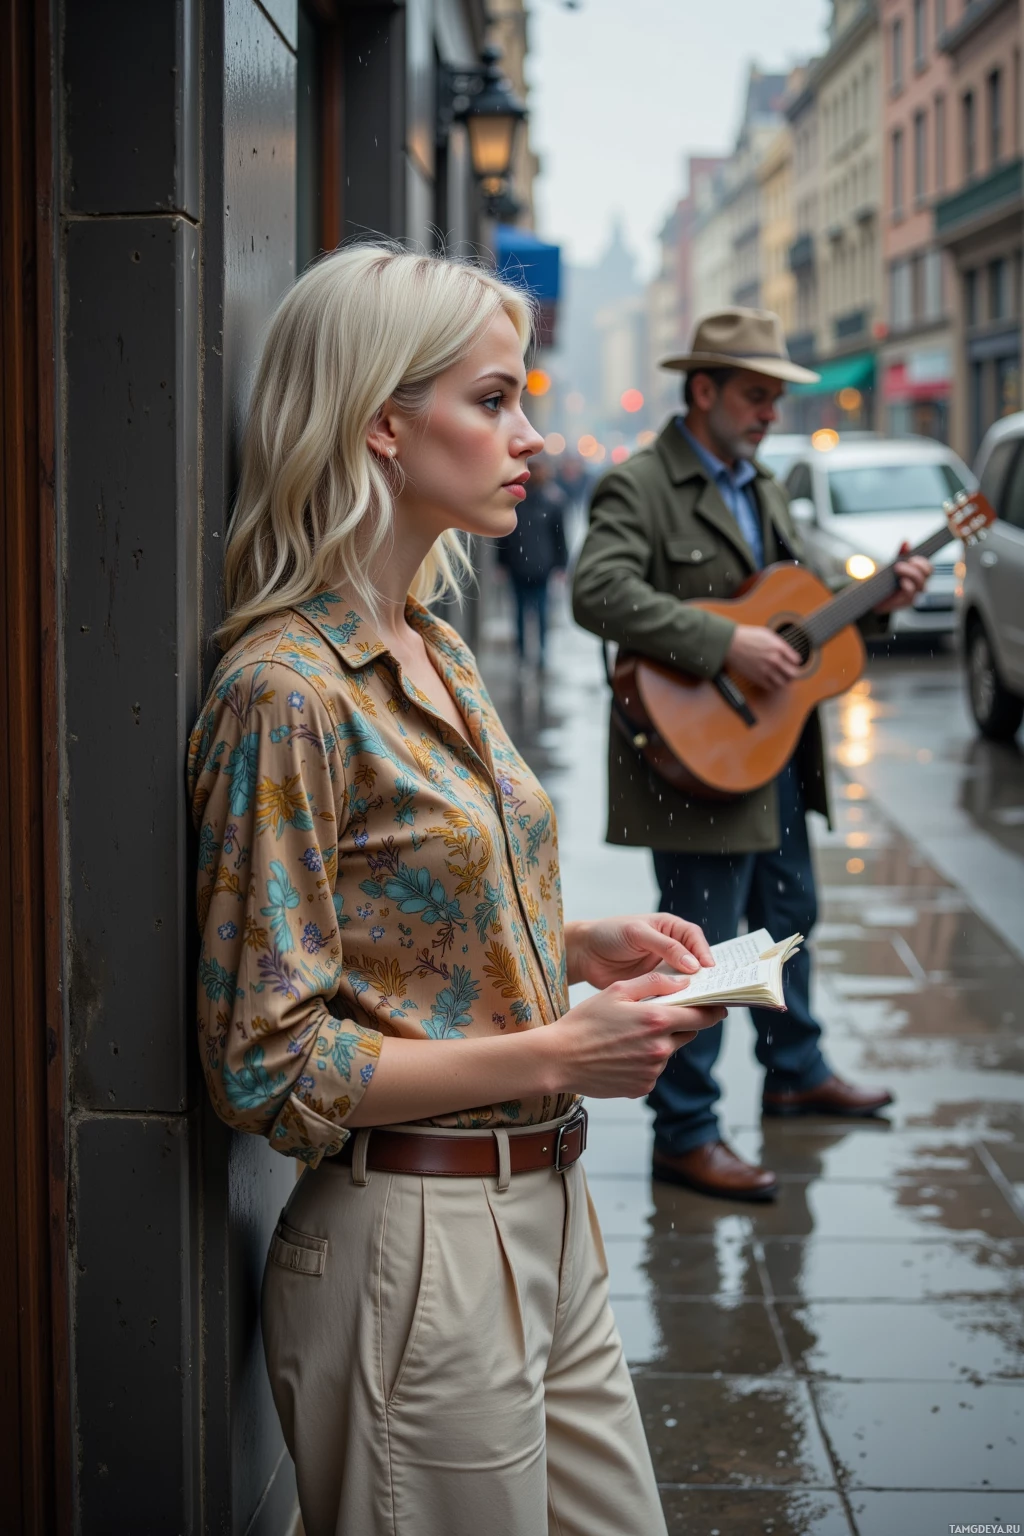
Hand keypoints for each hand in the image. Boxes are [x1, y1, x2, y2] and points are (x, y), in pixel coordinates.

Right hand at [553, 971, 725, 1098]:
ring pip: (668, 1052)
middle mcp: (660, 1049)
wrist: (559, 1059)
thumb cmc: (585, 1022)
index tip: (717, 1006)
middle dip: (680, 1024)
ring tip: (628, 1037)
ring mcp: (652, 1071)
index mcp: (657, 1021)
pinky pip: (653, 1070)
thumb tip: (683, 981)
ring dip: (659, 1043)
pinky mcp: (642, 1087)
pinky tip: (621, 1055)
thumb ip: (653, 983)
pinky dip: (644, 1062)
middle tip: (658, 1017)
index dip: (712, 1010)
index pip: (702, 1017)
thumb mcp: (616, 991)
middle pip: (688, 1034)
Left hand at [566, 914, 713, 988]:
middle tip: (712, 989)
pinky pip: (671, 992)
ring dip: (692, 988)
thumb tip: (693, 965)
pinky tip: (681, 1007)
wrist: (584, 954)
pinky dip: (677, 998)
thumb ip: (665, 947)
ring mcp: (663, 967)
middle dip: (704, 973)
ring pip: (685, 979)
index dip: (703, 952)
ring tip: (701, 1001)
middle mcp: (671, 948)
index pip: (694, 938)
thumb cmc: (609, 934)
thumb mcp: (637, 933)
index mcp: (669, 928)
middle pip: (695, 960)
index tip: (709, 969)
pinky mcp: (654, 985)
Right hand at [726, 625, 801, 689]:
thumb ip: (780, 644)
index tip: (793, 662)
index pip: (797, 660)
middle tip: (791, 672)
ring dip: (784, 681)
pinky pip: (771, 687)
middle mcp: (774, 660)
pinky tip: (771, 680)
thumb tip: (788, 652)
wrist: (730, 644)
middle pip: (793, 674)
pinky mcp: (757, 678)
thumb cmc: (746, 637)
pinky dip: (773, 685)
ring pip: (783, 683)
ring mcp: (766, 670)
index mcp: (778, 647)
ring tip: (781, 677)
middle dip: (793, 673)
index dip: (796, 662)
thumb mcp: (767, 634)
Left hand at [873, 545, 931, 612]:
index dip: (924, 562)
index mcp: (917, 575)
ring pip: (921, 584)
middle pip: (927, 575)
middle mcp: (917, 585)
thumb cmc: (884, 580)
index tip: (912, 558)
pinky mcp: (905, 603)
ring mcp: (913, 595)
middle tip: (904, 562)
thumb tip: (906, 541)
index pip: (928, 568)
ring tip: (898, 568)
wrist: (870, 596)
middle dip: (918, 566)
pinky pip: (911, 595)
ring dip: (911, 573)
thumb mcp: (892, 565)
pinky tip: (902, 581)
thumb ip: (900, 554)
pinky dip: (908, 586)